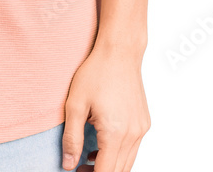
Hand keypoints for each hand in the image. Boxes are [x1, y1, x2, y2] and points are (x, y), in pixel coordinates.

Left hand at [61, 42, 150, 171]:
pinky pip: (133, 149)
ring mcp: (141, 129)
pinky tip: (102, 147)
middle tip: (79, 169)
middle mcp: (133, 134)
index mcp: (115, 133)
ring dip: (110, 167)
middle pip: (119, 171)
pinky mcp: (144, 123)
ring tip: (88, 160)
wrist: (119, 52)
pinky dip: (119, 155)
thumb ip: (71, 138)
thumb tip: (68, 165)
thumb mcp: (75, 104)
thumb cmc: (96, 73)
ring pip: (128, 163)